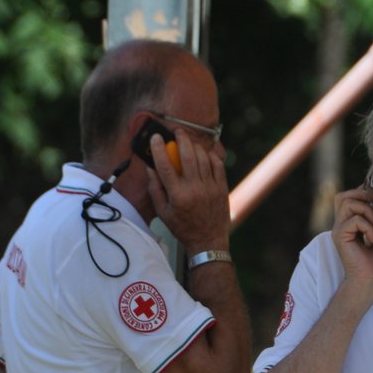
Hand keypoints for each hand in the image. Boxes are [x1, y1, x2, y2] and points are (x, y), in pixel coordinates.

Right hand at [145, 129, 230, 253]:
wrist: (208, 241)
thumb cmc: (183, 227)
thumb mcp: (163, 213)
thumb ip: (155, 190)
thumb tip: (150, 168)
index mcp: (177, 195)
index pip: (165, 166)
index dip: (159, 149)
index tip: (156, 137)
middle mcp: (194, 189)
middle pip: (187, 156)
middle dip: (181, 139)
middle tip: (177, 131)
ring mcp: (210, 188)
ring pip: (203, 158)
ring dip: (195, 146)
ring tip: (189, 142)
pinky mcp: (222, 188)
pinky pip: (218, 165)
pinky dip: (211, 156)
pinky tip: (205, 153)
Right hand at [331, 187, 372, 296]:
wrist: (370, 280)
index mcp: (348, 222)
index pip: (347, 197)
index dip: (362, 193)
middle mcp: (340, 224)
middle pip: (343, 196)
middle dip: (362, 196)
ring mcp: (338, 230)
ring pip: (348, 203)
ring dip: (367, 210)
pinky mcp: (340, 237)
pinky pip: (354, 220)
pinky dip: (368, 226)